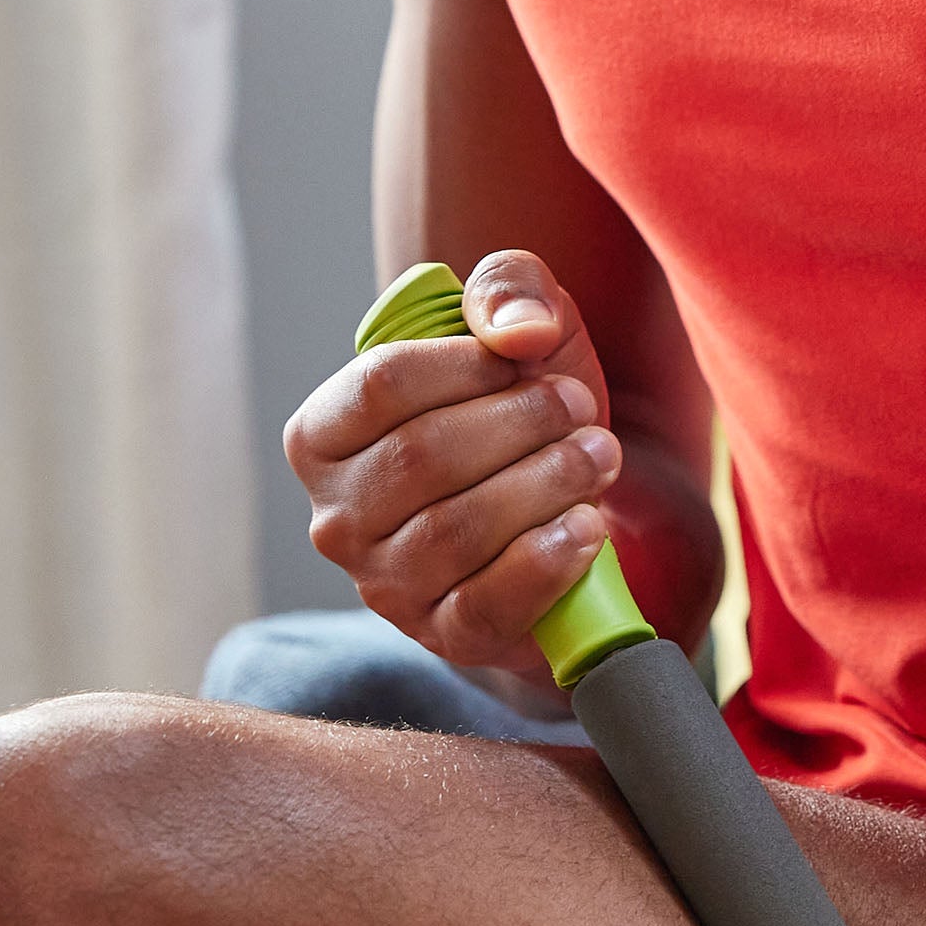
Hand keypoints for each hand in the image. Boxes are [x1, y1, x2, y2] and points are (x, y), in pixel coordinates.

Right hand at [285, 249, 622, 678]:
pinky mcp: (443, 636)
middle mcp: (337, 516)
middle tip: (581, 408)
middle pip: (421, 458)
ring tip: (599, 457)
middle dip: (518, 424)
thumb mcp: (521, 327)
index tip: (532, 353)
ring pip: (456, 531)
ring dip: (544, 485)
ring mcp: (384, 584)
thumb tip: (520, 329)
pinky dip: (546, 560)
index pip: (379, 387)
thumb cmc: (526, 411)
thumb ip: (509, 289)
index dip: (465, 365)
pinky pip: (485, 604)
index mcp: (326, 434)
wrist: (576, 506)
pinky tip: (589, 526)